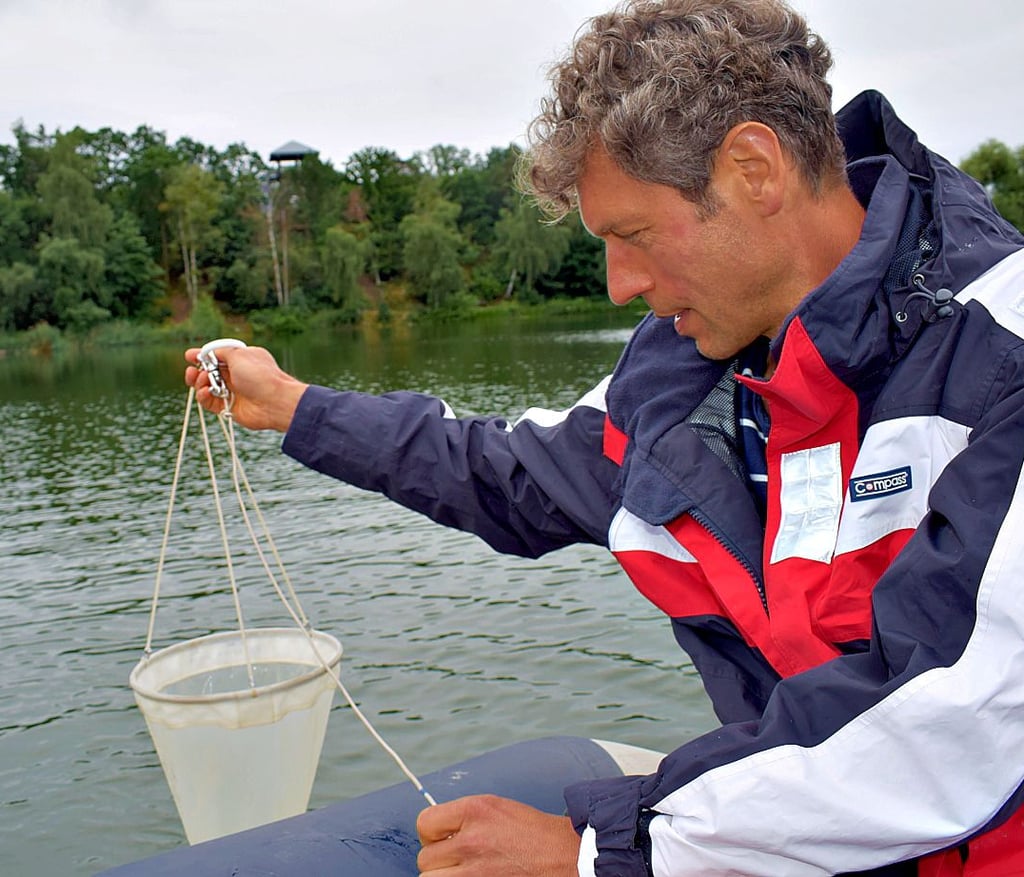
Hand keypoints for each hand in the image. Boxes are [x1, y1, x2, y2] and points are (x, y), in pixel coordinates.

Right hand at [184, 345, 308, 431]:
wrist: (275, 402)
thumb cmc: (260, 376)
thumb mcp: (239, 354)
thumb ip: (220, 352)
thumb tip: (209, 352)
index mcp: (242, 360)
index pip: (218, 356)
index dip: (203, 356)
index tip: (189, 356)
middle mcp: (237, 375)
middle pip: (209, 372)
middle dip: (197, 371)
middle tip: (192, 371)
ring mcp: (233, 392)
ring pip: (206, 387)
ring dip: (199, 383)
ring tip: (203, 380)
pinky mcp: (229, 407)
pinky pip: (210, 402)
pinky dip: (203, 396)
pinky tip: (205, 392)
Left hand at [416, 794, 579, 875]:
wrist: (566, 856)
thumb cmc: (534, 833)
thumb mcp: (497, 809)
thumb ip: (464, 818)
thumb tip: (436, 834)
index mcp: (474, 810)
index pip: (425, 823)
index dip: (432, 834)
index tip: (444, 839)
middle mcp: (471, 840)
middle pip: (426, 858)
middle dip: (440, 860)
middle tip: (460, 860)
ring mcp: (475, 872)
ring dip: (446, 876)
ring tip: (466, 871)